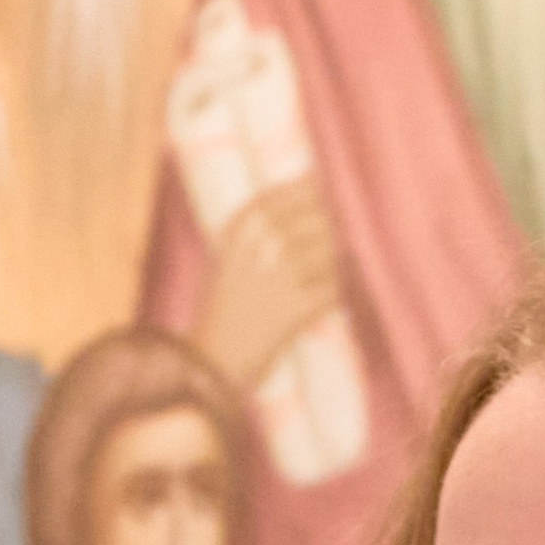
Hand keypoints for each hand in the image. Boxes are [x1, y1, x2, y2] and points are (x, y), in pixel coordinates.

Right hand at [196, 174, 341, 391]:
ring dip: (328, 268)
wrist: (210, 359)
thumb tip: (312, 185)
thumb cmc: (221, 305)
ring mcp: (283, 274)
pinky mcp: (298, 306)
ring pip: (331, 253)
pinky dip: (329, 299)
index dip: (315, 196)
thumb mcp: (228, 250)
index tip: (319, 204)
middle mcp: (264, 242)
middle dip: (326, 234)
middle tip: (317, 254)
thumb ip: (260, 220)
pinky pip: (333, 289)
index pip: (301, 189)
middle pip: (322, 218)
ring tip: (312, 283)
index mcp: (244, 224)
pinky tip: (312, 307)